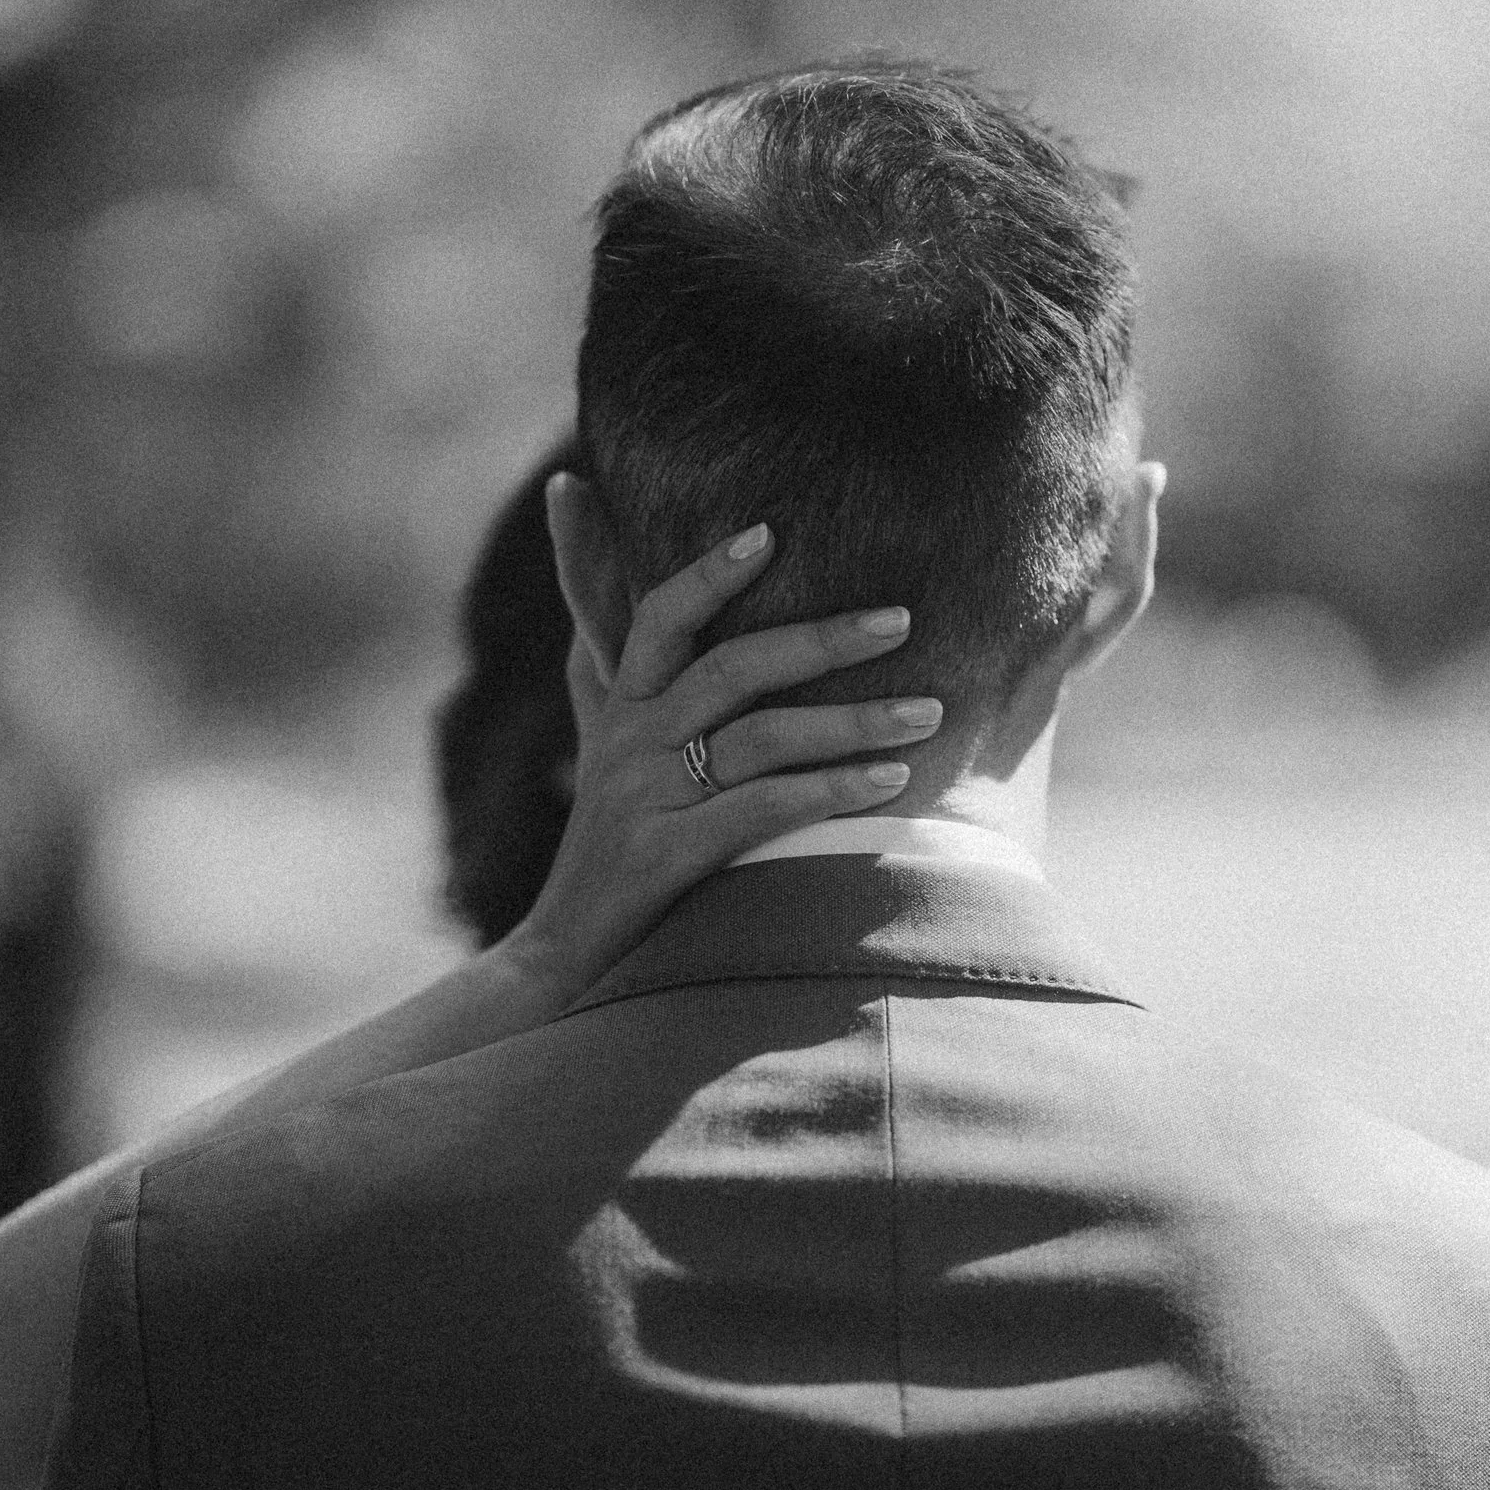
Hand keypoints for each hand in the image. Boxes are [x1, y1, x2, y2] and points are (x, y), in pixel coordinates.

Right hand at [497, 515, 939, 999]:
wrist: (561, 956)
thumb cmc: (607, 840)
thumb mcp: (595, 739)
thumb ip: (598, 659)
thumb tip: (572, 533)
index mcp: (622, 707)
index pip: (658, 619)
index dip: (708, 575)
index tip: (769, 533)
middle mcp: (628, 742)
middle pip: (729, 669)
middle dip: (820, 640)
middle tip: (902, 620)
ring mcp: (645, 799)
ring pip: (757, 738)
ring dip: (850, 721)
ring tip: (928, 713)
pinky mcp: (665, 858)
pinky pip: (759, 810)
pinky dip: (828, 791)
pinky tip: (889, 782)